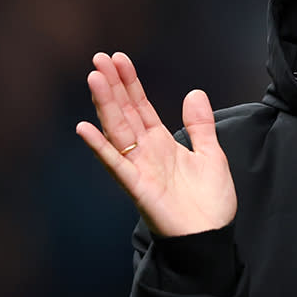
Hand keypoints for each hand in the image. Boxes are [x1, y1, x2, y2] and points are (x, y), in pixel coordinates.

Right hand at [75, 52, 237, 237]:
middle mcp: (146, 153)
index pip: (141, 107)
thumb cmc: (210, 203)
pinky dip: (100, 147)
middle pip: (125, 113)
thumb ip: (200, 126)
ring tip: (94, 78)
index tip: (119, 58)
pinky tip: (85, 128)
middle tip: (98, 58)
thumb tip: (195, 92)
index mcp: (162, 144)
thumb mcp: (212, 155)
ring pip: (117, 131)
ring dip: (105, 105)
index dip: (130, 83)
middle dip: (113, 86)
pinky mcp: (138, 189)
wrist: (211, 238)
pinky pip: (116, 164)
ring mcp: (139, 169)